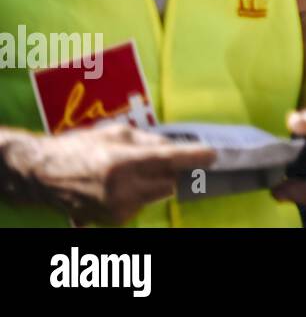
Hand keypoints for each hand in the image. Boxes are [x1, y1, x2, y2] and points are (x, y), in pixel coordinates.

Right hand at [8, 124, 214, 225]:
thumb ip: (150, 141)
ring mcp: (117, 209)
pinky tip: (116, 188)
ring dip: (152, 184)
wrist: (43, 175)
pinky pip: (141, 205)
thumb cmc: (79, 147)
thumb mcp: (116, 133)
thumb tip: (177, 148)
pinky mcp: (114, 221)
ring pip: (157, 195)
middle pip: (169, 182)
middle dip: (168, 171)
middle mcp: (122, 189)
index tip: (213, 155)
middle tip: (153, 162)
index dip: (195, 157)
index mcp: (122, 162)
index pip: (170, 160)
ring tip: (125, 174)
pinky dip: (138, 196)